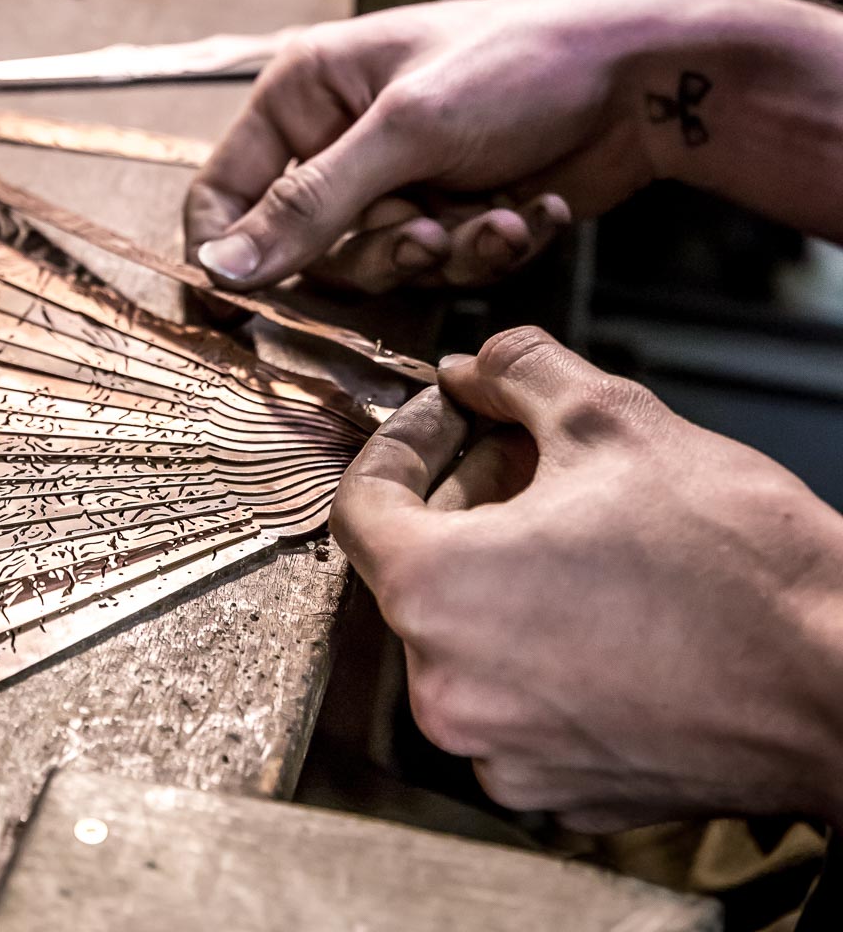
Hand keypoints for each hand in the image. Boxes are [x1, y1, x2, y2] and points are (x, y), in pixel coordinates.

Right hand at [187, 0, 670, 292]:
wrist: (640, 78)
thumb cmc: (517, 64)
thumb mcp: (407, 132)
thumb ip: (310, 206)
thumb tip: (219, 268)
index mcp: (306, 93)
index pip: (223, 189)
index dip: (224, 254)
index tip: (232, 319)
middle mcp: (342, 140)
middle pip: (310, 248)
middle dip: (381, 250)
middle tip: (429, 233)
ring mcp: (402, 180)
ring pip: (384, 267)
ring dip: (449, 252)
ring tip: (498, 218)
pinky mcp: (456, 213)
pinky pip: (446, 268)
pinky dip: (492, 247)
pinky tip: (535, 210)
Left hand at [331, 328, 842, 831]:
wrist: (841, 681)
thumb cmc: (734, 562)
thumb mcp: (610, 416)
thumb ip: (515, 372)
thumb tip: (472, 368)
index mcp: (438, 594)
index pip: (364, 503)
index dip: (408, 439)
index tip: (451, 413)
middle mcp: (451, 692)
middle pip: (416, 568)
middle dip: (467, 494)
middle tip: (529, 451)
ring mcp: (505, 754)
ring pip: (468, 634)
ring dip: (503, 567)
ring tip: (579, 521)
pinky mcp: (560, 791)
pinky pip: (518, 697)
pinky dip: (540, 641)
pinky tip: (603, 596)